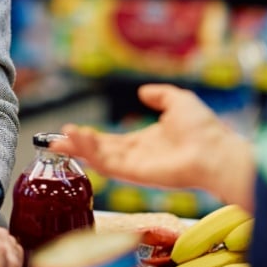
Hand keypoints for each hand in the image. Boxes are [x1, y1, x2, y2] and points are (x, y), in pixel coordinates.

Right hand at [51, 84, 254, 208]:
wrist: (213, 150)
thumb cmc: (202, 129)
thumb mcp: (178, 101)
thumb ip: (160, 96)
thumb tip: (144, 92)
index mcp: (145, 142)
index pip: (110, 141)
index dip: (89, 137)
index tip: (69, 130)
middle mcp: (136, 156)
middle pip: (99, 151)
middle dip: (76, 146)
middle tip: (53, 140)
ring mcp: (134, 166)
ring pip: (99, 158)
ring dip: (79, 148)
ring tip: (58, 140)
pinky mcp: (134, 173)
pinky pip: (107, 164)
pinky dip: (90, 152)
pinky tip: (76, 139)